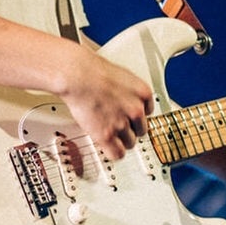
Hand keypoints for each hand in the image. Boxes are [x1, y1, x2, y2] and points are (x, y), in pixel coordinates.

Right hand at [55, 42, 153, 161]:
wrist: (77, 75)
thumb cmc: (92, 71)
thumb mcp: (121, 76)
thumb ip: (128, 92)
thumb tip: (126, 100)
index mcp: (143, 93)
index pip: (148, 113)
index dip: (135, 115)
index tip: (128, 117)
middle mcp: (136, 110)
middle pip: (141, 130)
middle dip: (129, 128)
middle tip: (115, 123)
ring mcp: (122, 124)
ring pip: (130, 143)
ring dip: (120, 139)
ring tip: (108, 131)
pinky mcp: (107, 135)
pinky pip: (118, 154)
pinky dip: (113, 152)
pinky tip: (108, 146)